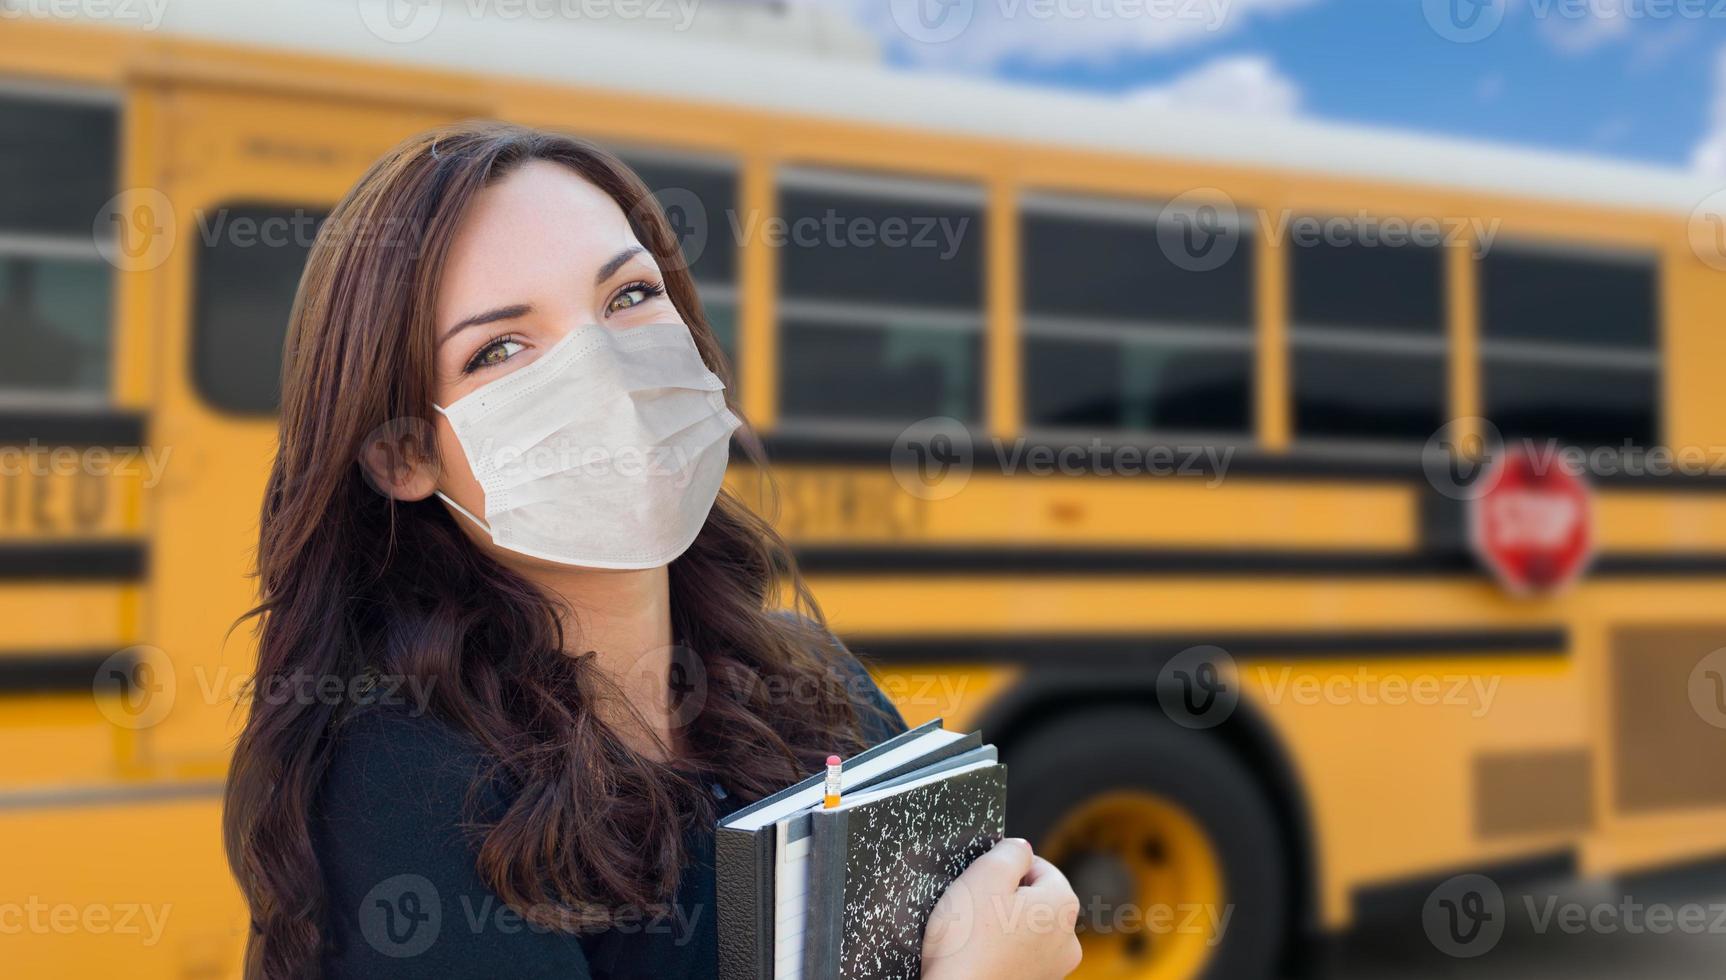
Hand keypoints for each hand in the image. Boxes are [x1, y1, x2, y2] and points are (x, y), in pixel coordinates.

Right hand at [921, 837, 1082, 979]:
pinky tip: (979, 954)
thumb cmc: (968, 943)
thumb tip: (1020, 848)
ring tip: (975, 934)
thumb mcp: (985, 874)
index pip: (1038, 865)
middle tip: (975, 907)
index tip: (982, 881)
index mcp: (1063, 905)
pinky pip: (1017, 954)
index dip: (1005, 867)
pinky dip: (1000, 950)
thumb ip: (1009, 850)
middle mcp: (1067, 939)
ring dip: (1002, 925)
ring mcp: (1052, 968)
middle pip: (1034, 898)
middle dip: (1005, 897)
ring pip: (1025, 928)